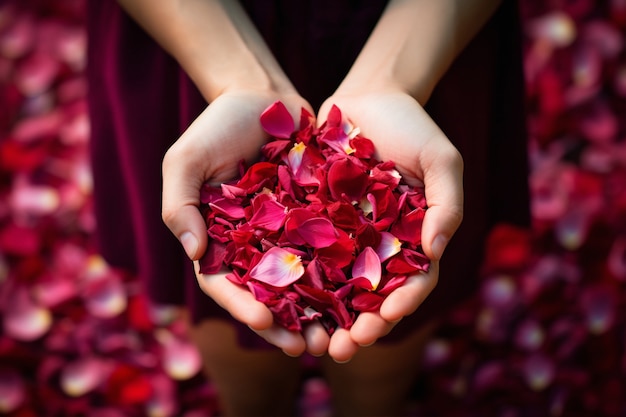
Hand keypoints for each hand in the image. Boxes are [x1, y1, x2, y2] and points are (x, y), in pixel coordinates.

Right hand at [162, 89, 327, 355]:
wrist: (261, 95)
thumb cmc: (215, 127)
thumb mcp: (185, 160)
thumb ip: (179, 205)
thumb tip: (193, 253)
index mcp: (216, 240)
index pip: (224, 284)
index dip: (241, 305)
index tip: (263, 320)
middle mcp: (251, 244)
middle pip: (267, 294)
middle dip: (285, 323)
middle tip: (307, 348)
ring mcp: (285, 233)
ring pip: (302, 283)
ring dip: (317, 312)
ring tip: (337, 335)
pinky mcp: (316, 218)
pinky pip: (330, 251)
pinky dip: (342, 275)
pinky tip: (360, 294)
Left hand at [317, 90, 463, 360]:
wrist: (369, 96)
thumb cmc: (413, 126)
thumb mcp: (443, 160)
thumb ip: (448, 204)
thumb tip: (436, 252)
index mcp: (414, 238)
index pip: (412, 282)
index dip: (402, 304)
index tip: (386, 319)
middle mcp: (379, 244)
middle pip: (370, 295)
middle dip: (359, 325)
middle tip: (341, 349)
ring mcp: (346, 235)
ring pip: (334, 284)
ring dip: (323, 316)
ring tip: (308, 340)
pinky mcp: (314, 220)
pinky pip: (304, 252)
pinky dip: (295, 279)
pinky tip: (279, 298)